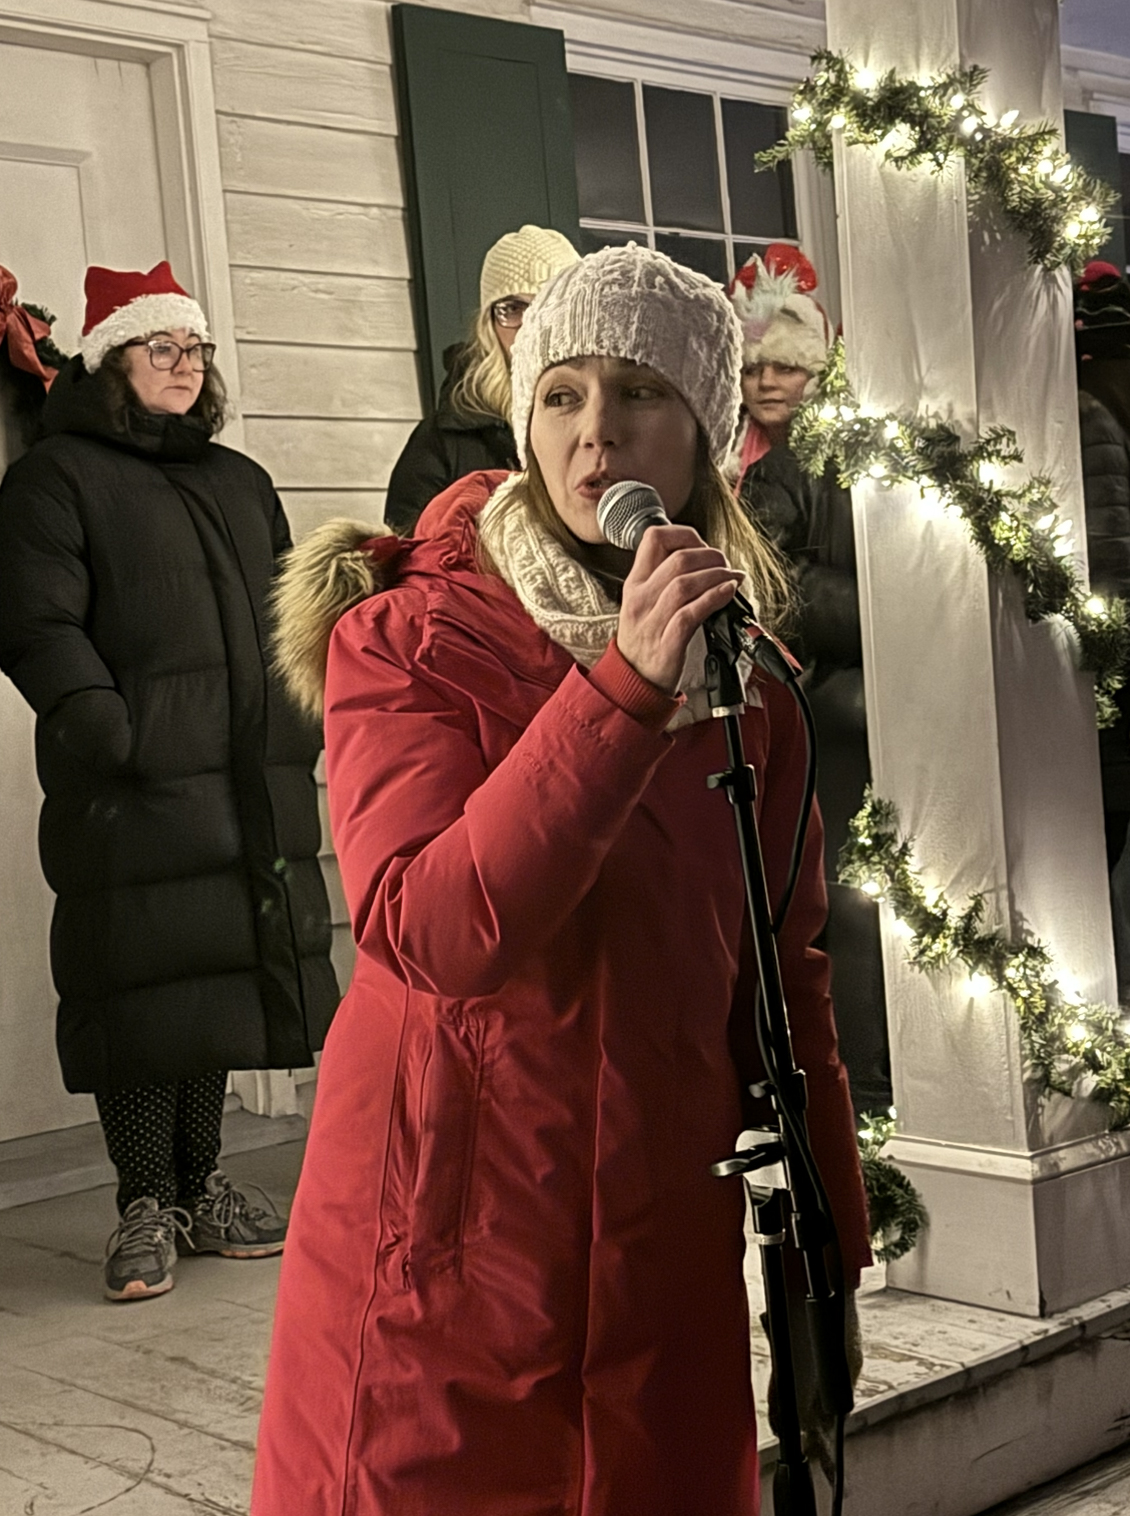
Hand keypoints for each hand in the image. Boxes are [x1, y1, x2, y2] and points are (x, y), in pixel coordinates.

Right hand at [615, 524, 741, 693]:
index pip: (654, 538)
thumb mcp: (642, 603)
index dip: (685, 534)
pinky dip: (714, 598)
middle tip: (726, 565)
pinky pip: (692, 614)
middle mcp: (640, 599)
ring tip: (732, 579)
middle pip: (679, 559)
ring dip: (717, 576)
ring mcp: (652, 622)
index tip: (703, 545)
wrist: (633, 682)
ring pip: (686, 583)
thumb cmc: (645, 641)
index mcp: (635, 584)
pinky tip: (727, 594)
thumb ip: (663, 579)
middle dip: (711, 556)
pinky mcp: (667, 644)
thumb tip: (701, 557)